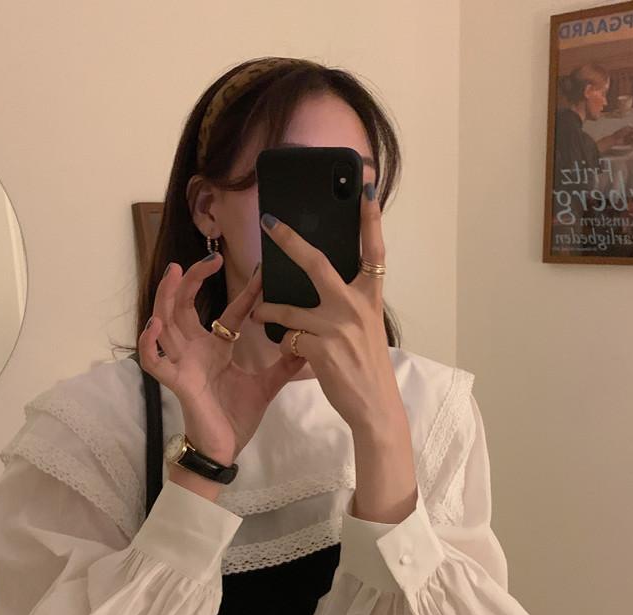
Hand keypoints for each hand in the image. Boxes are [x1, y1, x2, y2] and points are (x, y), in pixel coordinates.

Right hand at [139, 255, 308, 465]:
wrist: (223, 451)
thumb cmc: (236, 419)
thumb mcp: (266, 388)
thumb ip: (283, 366)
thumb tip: (308, 346)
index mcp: (217, 348)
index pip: (230, 311)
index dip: (245, 291)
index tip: (261, 270)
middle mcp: (196, 349)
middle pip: (185, 305)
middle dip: (192, 279)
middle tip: (209, 258)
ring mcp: (183, 363)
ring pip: (165, 322)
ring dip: (165, 296)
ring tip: (173, 272)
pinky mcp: (176, 382)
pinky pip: (154, 361)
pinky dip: (149, 343)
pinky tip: (155, 325)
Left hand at [250, 184, 404, 439]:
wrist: (375, 407)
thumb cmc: (368, 367)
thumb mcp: (367, 327)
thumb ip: (349, 302)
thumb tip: (325, 282)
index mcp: (369, 296)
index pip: (374, 249)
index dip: (370, 218)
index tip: (365, 188)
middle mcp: (354, 305)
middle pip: (316, 263)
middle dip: (290, 240)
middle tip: (269, 223)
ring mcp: (336, 326)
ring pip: (288, 308)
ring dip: (268, 309)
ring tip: (257, 311)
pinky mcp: (320, 349)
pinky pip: (287, 337)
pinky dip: (280, 340)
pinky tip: (280, 345)